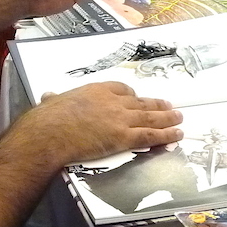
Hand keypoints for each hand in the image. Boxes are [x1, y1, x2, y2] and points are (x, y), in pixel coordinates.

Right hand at [12, 82, 183, 165]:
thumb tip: (48, 97)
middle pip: (141, 102)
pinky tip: (176, 134)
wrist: (50, 133)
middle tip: (169, 105)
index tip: (137, 99)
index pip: (121, 89)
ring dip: (167, 118)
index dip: (132, 95)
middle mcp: (113, 101)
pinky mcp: (123, 137)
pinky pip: (149, 135)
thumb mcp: (51, 102)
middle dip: (157, 105)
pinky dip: (165, 135)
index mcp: (96, 90)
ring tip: (179, 118)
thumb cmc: (47, 119)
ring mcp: (120, 119)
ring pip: (150, 117)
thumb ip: (54, 100)